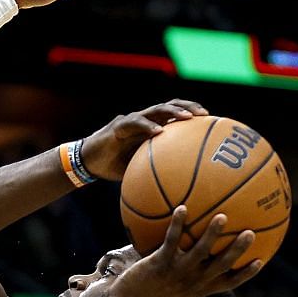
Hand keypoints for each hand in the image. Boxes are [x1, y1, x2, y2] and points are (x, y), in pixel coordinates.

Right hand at [78, 99, 207, 180]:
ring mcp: (130, 121)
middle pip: (169, 106)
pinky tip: (159, 132)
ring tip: (187, 118)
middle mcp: (143, 120)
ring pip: (155, 109)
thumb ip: (156, 171)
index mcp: (150, 127)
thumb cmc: (114, 167)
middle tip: (205, 114)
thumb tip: (180, 190)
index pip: (174, 114)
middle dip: (188, 107)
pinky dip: (148, 126)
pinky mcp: (118, 126)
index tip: (210, 120)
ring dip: (173, 112)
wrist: (87, 163)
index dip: (191, 113)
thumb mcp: (139, 169)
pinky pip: (135, 123)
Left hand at [106, 207, 259, 296]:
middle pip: (221, 265)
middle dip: (238, 250)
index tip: (260, 260)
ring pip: (200, 252)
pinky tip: (182, 208)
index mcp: (199, 290)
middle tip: (250, 233)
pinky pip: (172, 241)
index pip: (228, 283)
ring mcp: (177, 273)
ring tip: (222, 217)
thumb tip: (187, 260)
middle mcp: (192, 283)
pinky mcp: (159, 265)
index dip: (245, 273)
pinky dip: (177, 225)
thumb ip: (183, 279)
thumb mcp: (171, 293)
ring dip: (212, 235)